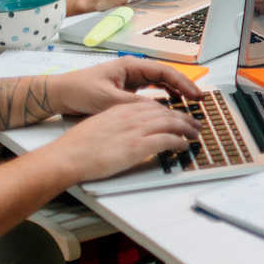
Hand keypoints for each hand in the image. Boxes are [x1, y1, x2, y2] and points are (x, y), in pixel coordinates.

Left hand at [48, 57, 201, 115]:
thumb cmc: (78, 91)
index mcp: (131, 66)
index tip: (195, 94)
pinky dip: (162, 97)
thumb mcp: (107, 99)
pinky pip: (150, 91)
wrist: (58, 94)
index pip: (164, 71)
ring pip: (160, 83)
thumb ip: (134, 104)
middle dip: (183, 87)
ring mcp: (130, 80)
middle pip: (166, 76)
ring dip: (175, 92)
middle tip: (198, 99)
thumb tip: (157, 110)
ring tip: (188, 104)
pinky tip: (169, 105)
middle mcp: (133, 70)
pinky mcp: (125, 90)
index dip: (183, 82)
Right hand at [48, 101, 199, 183]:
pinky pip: (168, 140)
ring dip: (187, 128)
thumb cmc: (77, 146)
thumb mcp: (99, 126)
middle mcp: (131, 116)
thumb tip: (125, 133)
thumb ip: (116, 125)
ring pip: (172, 123)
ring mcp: (136, 130)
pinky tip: (185, 145)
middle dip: (183, 118)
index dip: (167, 111)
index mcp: (120, 110)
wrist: (67, 156)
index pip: (152, 106)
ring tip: (195, 134)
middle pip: (166, 112)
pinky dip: (180, 142)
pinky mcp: (139, 146)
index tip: (175, 115)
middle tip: (194, 124)